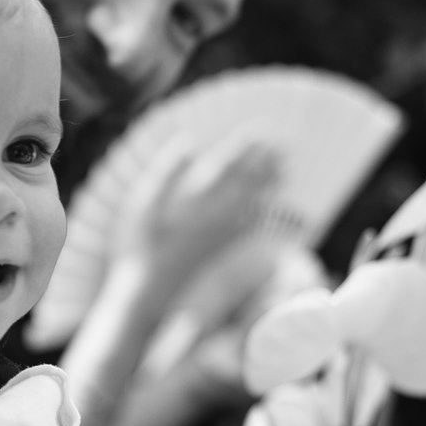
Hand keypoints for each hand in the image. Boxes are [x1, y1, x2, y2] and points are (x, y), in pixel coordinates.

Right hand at [121, 140, 283, 285]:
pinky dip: (263, 212)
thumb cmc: (140, 247)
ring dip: (269, 184)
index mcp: (193, 195)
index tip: (262, 130)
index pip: (225, 163)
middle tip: (284, 146)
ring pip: (252, 201)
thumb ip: (165, 170)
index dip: (244, 145)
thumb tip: (187, 142)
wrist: (149, 295)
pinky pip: (250, 225)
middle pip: (245, 181)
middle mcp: (214, 212)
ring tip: (286, 170)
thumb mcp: (141, 202)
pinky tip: (271, 205)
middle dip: (265, 162)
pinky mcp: (223, 253)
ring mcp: (221, 234)